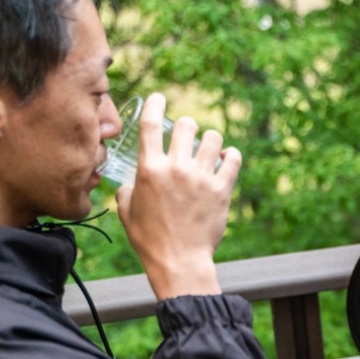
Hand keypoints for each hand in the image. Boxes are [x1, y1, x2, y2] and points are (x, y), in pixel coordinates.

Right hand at [115, 93, 242, 299]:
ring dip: (211, 140)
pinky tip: (227, 158)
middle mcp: (176, 168)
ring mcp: (201, 178)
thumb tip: (128, 183)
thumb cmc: (149, 239)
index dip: (156, 104)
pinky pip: (234, 159)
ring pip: (213, 138)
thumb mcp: (126, 212)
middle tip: (188, 135)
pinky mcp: (222, 190)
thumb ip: (125, 190)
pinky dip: (232, 155)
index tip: (161, 98)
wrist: (178, 261)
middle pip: (186, 126)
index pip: (151, 124)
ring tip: (210, 149)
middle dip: (187, 126)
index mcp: (149, 169)